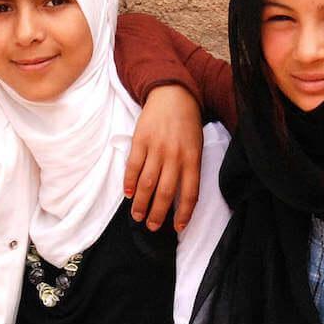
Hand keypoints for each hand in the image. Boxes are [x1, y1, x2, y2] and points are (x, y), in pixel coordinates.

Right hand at [124, 84, 203, 231]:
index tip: (177, 228)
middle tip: (151, 226)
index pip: (190, 193)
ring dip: (141, 203)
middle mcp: (175, 156)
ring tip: (137, 216)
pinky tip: (128, 194)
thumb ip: (188, 169)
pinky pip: (133, 165)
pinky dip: (129, 182)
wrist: (173, 95)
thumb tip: (178, 196)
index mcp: (193, 159)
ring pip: (147, 183)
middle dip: (158, 213)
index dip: (184, 213)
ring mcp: (157, 148)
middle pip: (166, 192)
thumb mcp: (196, 146)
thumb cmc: (187, 124)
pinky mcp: (141, 140)